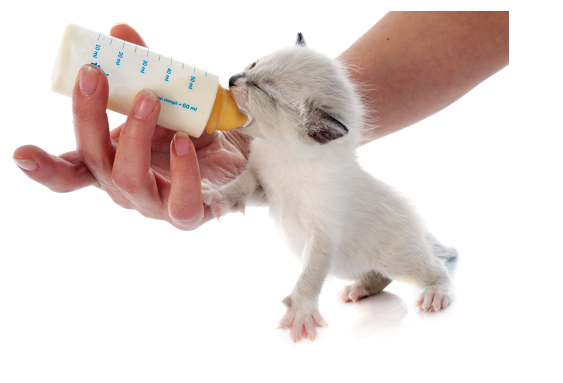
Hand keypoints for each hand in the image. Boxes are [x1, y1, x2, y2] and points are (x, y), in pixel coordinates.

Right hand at [12, 23, 250, 230]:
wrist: (238, 153)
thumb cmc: (192, 128)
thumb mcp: (165, 95)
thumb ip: (142, 69)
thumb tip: (120, 32)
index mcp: (111, 162)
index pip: (69, 171)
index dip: (44, 167)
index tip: (22, 153)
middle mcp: (125, 187)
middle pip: (95, 161)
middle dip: (89, 116)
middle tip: (94, 74)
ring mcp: (154, 204)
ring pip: (129, 179)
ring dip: (134, 135)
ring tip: (150, 99)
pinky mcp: (188, 213)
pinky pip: (181, 202)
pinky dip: (181, 173)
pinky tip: (183, 144)